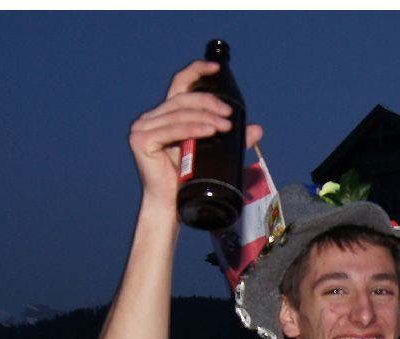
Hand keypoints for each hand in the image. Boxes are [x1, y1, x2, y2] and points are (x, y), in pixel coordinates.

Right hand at [128, 59, 262, 207]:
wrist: (170, 208)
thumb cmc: (187, 182)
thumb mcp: (211, 152)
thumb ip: (231, 138)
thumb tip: (257, 129)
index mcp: (163, 115)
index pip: (179, 85)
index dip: (196, 71)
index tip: (217, 69)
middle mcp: (150, 118)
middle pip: (182, 100)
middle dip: (209, 104)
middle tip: (229, 116)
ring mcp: (142, 128)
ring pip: (179, 114)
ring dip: (205, 117)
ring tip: (225, 127)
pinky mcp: (141, 141)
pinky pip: (172, 130)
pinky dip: (192, 129)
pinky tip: (209, 131)